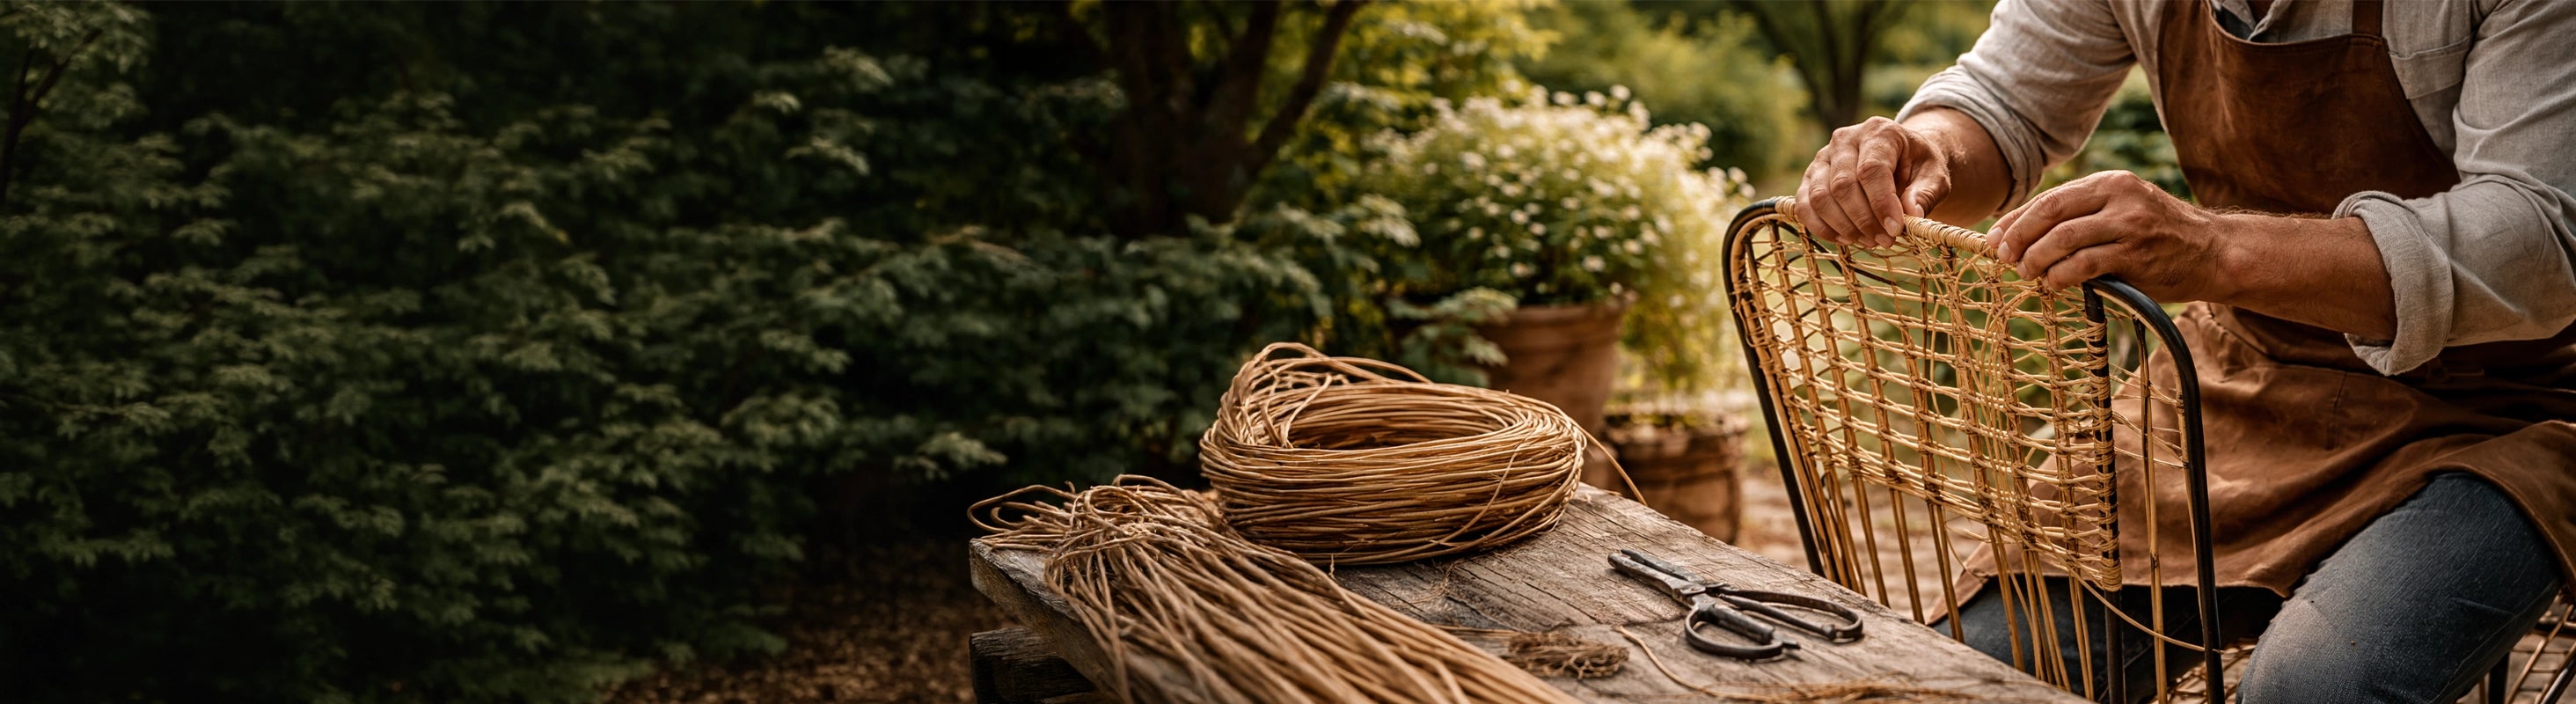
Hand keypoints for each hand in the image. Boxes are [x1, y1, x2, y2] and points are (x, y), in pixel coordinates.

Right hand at [1796, 116, 1955, 246]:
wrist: (1900, 156)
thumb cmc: (1918, 166)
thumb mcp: (1934, 175)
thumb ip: (1925, 193)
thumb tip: (1911, 216)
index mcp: (1879, 131)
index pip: (1872, 169)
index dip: (1881, 203)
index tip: (1895, 230)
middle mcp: (1845, 139)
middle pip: (1843, 185)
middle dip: (1864, 220)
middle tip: (1885, 240)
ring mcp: (1823, 157)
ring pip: (1820, 197)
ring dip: (1843, 226)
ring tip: (1869, 241)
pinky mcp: (1810, 176)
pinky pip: (1804, 205)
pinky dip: (1821, 227)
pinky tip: (1845, 239)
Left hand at [1990, 170, 2233, 300]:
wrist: (2213, 252)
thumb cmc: (2158, 236)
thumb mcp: (2121, 211)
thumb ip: (2082, 216)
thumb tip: (2021, 234)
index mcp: (2110, 182)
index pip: (2051, 198)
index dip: (2017, 220)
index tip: (1995, 239)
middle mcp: (2119, 197)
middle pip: (2051, 213)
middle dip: (2020, 236)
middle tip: (2004, 257)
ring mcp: (2130, 224)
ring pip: (2064, 238)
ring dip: (2036, 259)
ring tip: (2027, 273)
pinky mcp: (2137, 254)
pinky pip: (2085, 264)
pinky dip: (2061, 276)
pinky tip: (2053, 284)